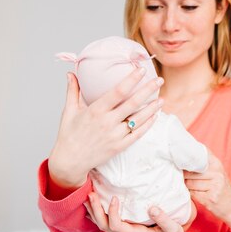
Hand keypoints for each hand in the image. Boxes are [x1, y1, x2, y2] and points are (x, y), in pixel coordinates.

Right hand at [48, 69, 162, 187]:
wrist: (70, 161)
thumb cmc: (69, 134)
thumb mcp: (69, 111)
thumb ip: (72, 91)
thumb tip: (70, 73)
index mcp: (96, 110)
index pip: (118, 91)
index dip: (132, 80)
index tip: (142, 70)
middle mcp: (107, 122)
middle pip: (133, 103)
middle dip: (148, 90)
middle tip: (160, 80)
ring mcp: (115, 135)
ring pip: (139, 119)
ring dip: (152, 108)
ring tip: (161, 99)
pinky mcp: (119, 146)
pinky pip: (138, 134)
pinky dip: (148, 125)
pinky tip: (154, 116)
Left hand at [86, 192, 184, 231]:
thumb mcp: (173, 230)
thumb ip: (164, 220)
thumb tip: (152, 208)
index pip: (116, 227)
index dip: (112, 213)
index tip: (115, 198)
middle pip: (104, 226)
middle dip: (96, 210)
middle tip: (92, 193)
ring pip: (102, 224)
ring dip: (94, 210)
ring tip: (89, 195)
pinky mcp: (124, 229)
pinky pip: (106, 222)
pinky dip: (98, 212)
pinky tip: (94, 203)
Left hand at [184, 151, 230, 221]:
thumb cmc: (222, 189)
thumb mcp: (217, 173)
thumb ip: (203, 164)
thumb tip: (180, 160)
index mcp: (217, 164)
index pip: (198, 154)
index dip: (187, 157)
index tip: (179, 158)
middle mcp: (217, 173)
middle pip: (189, 171)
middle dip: (184, 176)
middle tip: (187, 179)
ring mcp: (214, 186)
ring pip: (189, 183)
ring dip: (187, 186)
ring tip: (195, 188)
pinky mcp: (210, 198)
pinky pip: (192, 194)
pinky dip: (192, 195)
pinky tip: (199, 195)